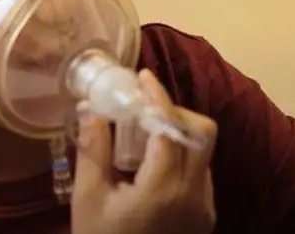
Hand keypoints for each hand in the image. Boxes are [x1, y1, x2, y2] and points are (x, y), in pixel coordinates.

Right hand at [71, 69, 217, 233]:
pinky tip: (153, 165)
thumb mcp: (88, 198)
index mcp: (164, 187)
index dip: (157, 96)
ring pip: (205, 153)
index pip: (171, 126)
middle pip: (202, 133)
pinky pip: (201, 174)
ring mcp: (205, 207)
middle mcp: (195, 194)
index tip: (142, 77)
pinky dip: (182, 158)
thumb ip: (93, 149)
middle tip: (144, 108)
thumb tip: (90, 107)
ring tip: (143, 135)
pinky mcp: (206, 217)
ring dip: (179, 135)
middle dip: (175, 112)